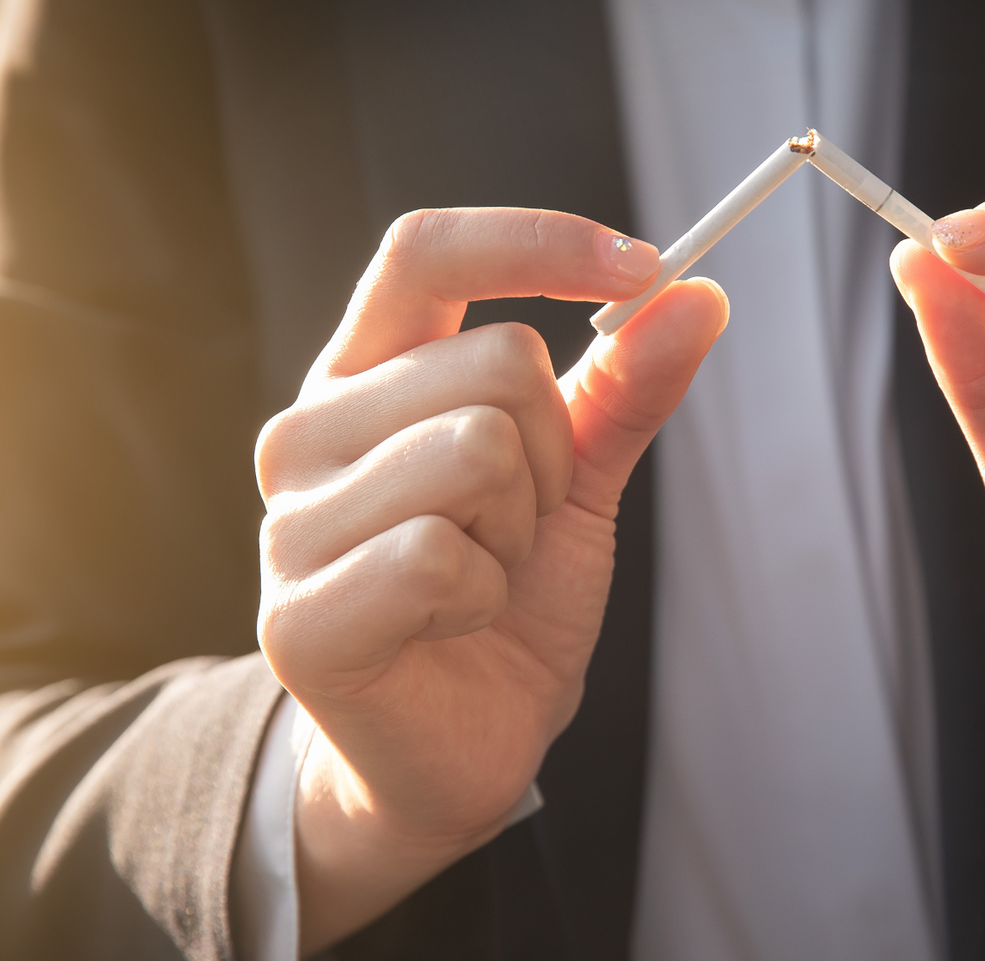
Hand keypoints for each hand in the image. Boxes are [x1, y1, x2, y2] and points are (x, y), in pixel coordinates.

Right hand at [254, 209, 726, 950]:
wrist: (464, 744)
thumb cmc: (505, 599)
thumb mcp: (579, 479)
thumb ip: (623, 387)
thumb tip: (696, 294)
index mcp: (366, 375)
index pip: (425, 250)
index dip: (538, 241)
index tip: (644, 264)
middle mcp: (307, 432)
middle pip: (492, 362)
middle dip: (554, 453)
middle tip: (521, 524)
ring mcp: (288, 524)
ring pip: (473, 452)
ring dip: (518, 530)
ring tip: (483, 574)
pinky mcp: (296, 619)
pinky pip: (440, 555)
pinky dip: (484, 596)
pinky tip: (453, 624)